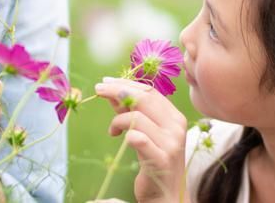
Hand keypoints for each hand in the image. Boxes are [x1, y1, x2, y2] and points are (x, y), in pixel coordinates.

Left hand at [94, 77, 188, 202]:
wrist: (166, 196)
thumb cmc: (154, 162)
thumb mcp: (144, 132)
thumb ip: (130, 111)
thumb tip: (112, 90)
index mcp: (174, 117)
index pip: (150, 91)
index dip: (126, 83)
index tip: (105, 82)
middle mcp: (176, 127)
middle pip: (145, 98)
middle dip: (117, 90)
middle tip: (98, 90)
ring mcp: (170, 144)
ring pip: (138, 117)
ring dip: (118, 119)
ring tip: (112, 129)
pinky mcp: (161, 159)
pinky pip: (138, 138)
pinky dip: (125, 133)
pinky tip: (117, 136)